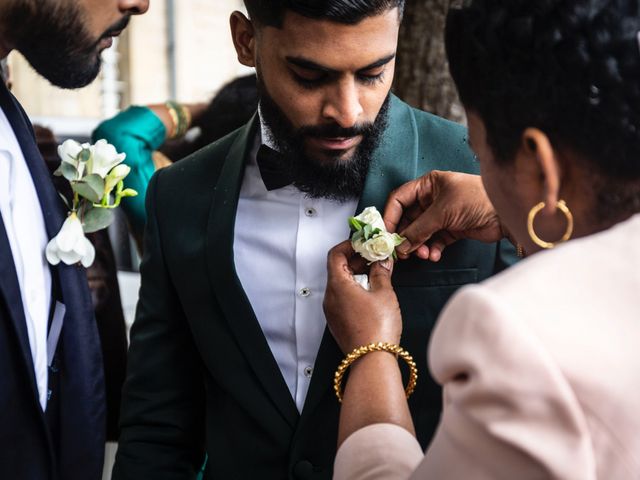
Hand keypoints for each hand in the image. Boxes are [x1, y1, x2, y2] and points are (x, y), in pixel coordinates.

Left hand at [323, 241, 401, 353]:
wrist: (371, 360)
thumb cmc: (377, 327)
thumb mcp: (384, 293)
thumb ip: (382, 273)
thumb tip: (381, 262)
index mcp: (337, 285)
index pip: (335, 254)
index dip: (350, 245)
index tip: (365, 243)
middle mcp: (330, 297)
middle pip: (337, 269)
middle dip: (356, 260)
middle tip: (375, 257)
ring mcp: (332, 311)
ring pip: (340, 284)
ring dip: (356, 275)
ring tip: (377, 273)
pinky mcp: (338, 322)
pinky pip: (342, 298)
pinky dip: (355, 289)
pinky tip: (372, 292)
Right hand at [384, 170, 505, 261]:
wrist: (506, 213)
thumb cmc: (475, 200)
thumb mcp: (442, 212)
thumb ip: (418, 229)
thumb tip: (400, 246)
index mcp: (428, 184)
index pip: (399, 199)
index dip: (390, 215)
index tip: (386, 233)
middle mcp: (432, 198)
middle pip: (408, 219)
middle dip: (406, 236)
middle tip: (402, 251)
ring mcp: (442, 215)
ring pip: (421, 232)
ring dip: (419, 245)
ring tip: (422, 255)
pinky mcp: (452, 229)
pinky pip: (434, 241)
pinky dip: (432, 249)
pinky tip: (434, 255)